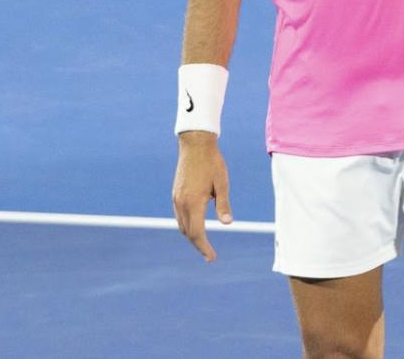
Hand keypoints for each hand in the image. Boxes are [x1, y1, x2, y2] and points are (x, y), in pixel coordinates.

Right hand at [172, 131, 232, 261]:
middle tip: (210, 255)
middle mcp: (181, 203)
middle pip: (188, 233)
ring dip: (192, 236)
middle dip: (198, 245)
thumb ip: (224, 204)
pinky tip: (195, 226)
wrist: (195, 144)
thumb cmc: (212, 163)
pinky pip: (179, 216)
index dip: (204, 248)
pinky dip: (187, 225)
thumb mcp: (222, 183)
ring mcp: (176, 198)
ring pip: (182, 225)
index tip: (212, 258)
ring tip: (203, 243)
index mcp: (194, 202)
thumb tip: (228, 223)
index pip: (197, 233)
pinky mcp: (175, 194)